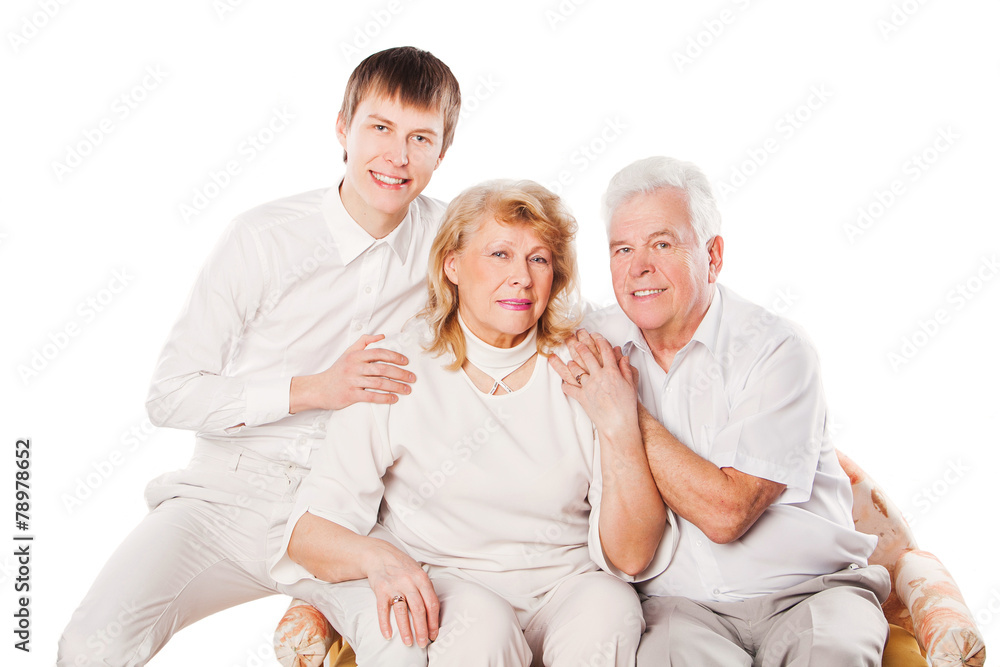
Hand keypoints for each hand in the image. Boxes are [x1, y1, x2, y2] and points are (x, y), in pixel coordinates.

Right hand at [290, 334, 415, 412]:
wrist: (318, 389)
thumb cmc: (337, 371)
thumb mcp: (348, 353)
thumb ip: (364, 342)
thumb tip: (382, 335)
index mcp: (355, 355)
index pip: (379, 353)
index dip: (394, 356)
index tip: (406, 362)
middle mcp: (354, 367)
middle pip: (382, 368)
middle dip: (400, 373)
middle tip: (412, 378)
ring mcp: (352, 381)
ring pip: (378, 383)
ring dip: (396, 386)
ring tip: (407, 389)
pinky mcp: (350, 395)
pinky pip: (371, 396)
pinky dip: (384, 398)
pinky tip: (394, 399)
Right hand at [363, 539, 439, 647]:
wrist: (379, 554)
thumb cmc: (401, 566)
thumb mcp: (417, 572)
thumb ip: (425, 589)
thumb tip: (433, 613)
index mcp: (422, 578)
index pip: (432, 603)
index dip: (434, 621)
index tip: (433, 634)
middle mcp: (409, 581)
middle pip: (419, 609)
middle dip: (422, 629)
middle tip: (423, 643)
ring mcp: (394, 585)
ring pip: (402, 611)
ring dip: (406, 630)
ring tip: (409, 642)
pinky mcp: (380, 589)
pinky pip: (383, 610)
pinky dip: (385, 624)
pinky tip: (388, 635)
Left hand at [549, 329, 638, 434]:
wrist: (619, 423)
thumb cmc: (626, 406)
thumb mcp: (631, 385)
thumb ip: (626, 369)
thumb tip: (623, 357)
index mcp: (612, 372)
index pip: (604, 350)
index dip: (599, 340)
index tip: (595, 335)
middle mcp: (598, 376)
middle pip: (587, 356)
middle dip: (580, 346)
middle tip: (575, 341)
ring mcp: (589, 386)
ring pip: (575, 370)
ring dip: (571, 364)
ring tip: (568, 360)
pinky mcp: (582, 397)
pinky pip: (570, 389)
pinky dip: (566, 386)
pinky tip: (563, 384)